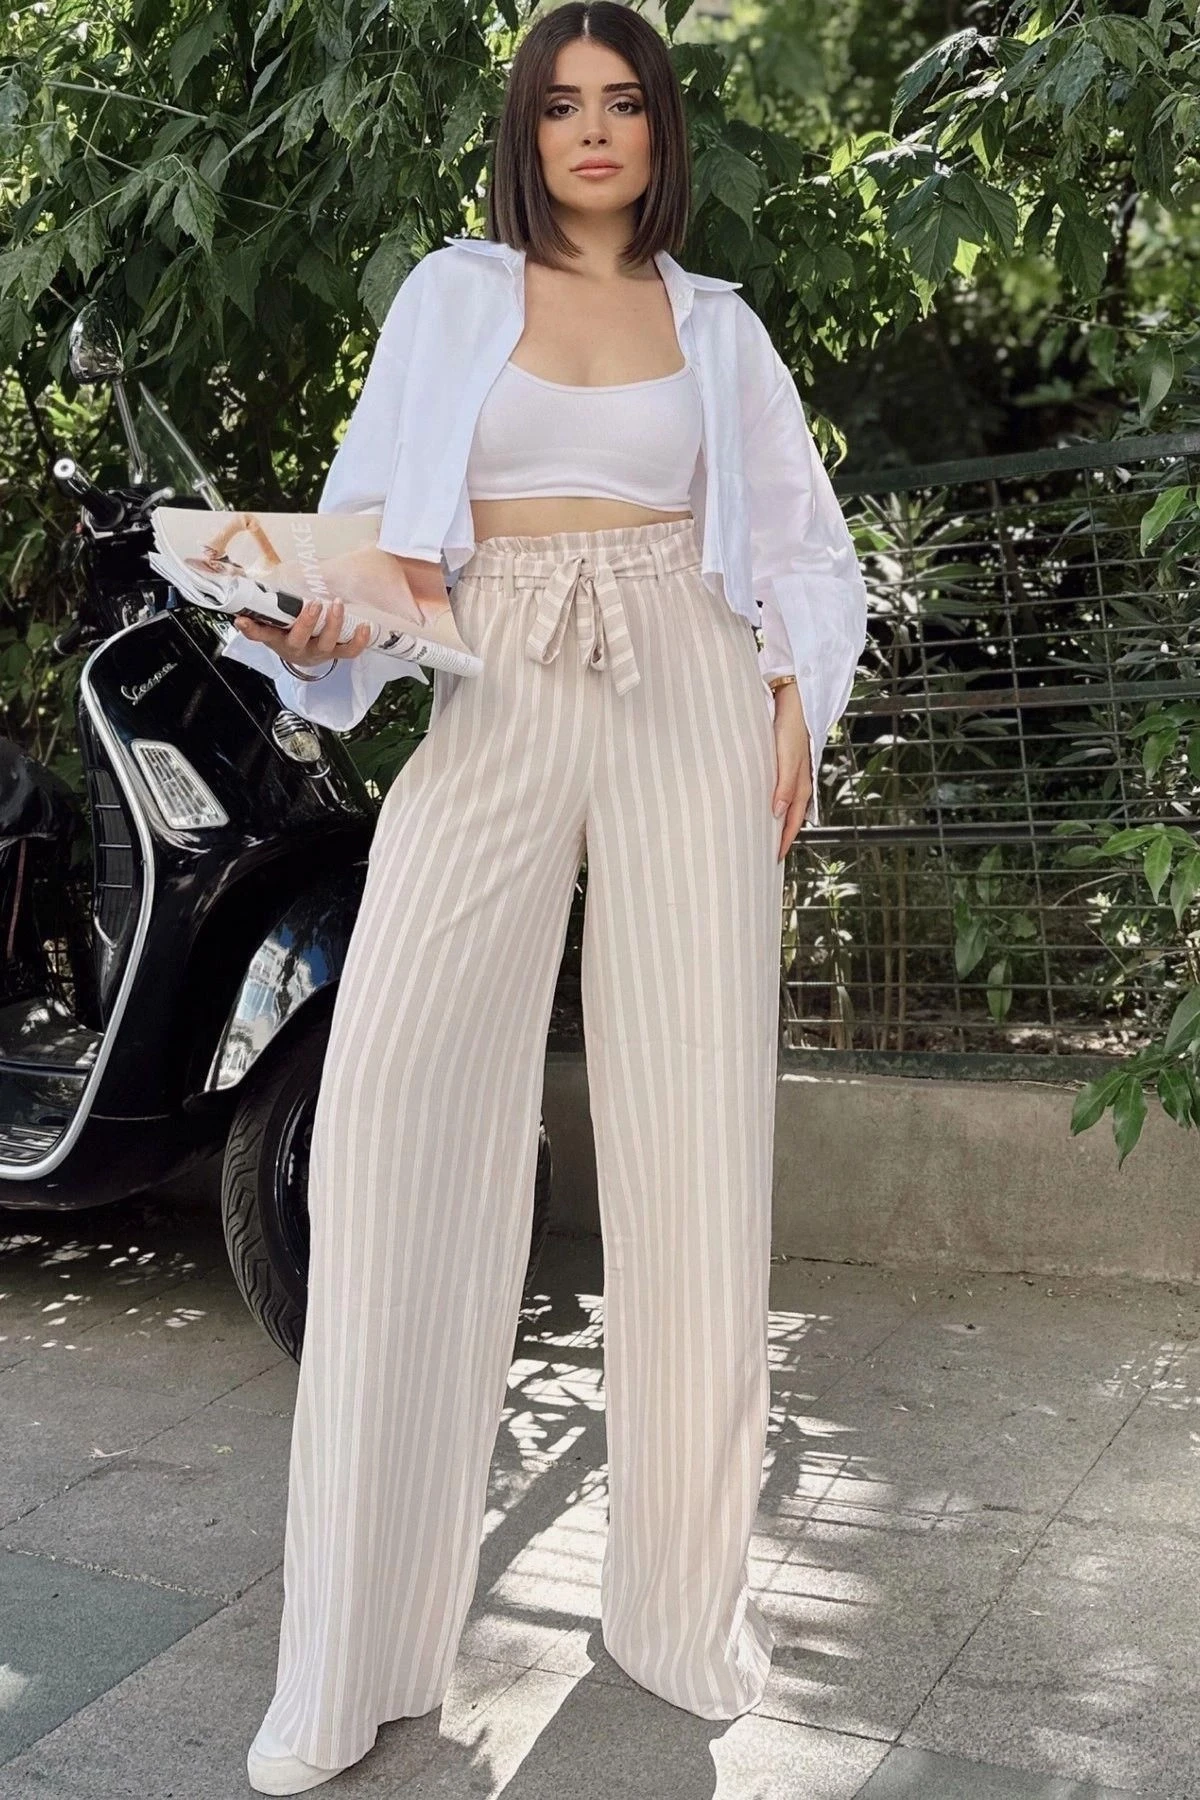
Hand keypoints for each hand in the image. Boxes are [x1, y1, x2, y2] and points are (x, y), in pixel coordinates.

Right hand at [231, 597, 371, 666]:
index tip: (243, 620)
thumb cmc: (286, 631)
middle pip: (299, 639)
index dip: (252, 629)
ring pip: (326, 644)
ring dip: (333, 624)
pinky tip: (365, 626)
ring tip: (337, 604)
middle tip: (314, 604)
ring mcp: (317, 652)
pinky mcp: (334, 654)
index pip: (261, 634)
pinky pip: (349, 651)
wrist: (300, 654)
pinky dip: (359, 640)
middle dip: (306, 622)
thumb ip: (264, 604)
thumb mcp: (272, 620)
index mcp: (277, 638)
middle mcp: (296, 648)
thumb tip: (251, 577)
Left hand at [769, 682, 811, 860]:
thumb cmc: (790, 724)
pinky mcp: (785, 758)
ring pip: (786, 802)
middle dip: (781, 834)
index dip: (784, 840)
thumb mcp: (787, 756)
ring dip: (777, 819)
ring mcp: (793, 769)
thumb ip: (784, 784)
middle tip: (768, 852)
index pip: (792, 820)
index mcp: (800, 782)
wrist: (794, 694)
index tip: (773, 859)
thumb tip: (777, 814)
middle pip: (790, 815)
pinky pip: (781, 787)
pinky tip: (764, 800)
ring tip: (765, 832)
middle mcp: (799, 779)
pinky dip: (775, 799)